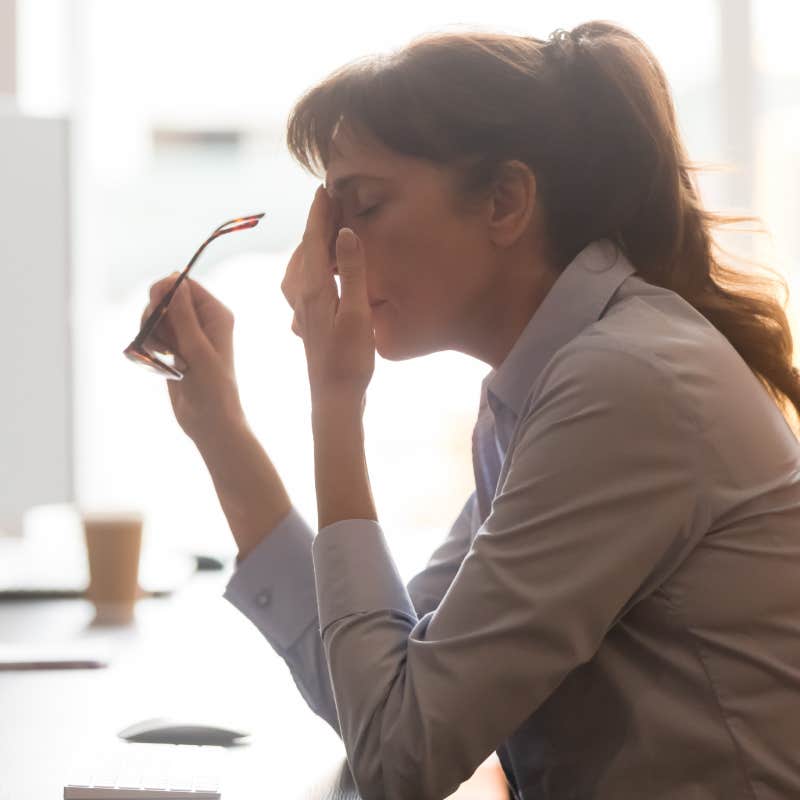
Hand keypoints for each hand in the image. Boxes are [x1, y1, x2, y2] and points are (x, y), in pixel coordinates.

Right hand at [140, 274, 244, 442]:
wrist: (210, 422)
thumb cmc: (213, 388)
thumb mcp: (198, 349)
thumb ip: (184, 316)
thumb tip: (175, 281)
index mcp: (216, 315)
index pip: (185, 285)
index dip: (166, 290)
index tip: (155, 306)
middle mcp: (202, 321)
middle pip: (165, 298)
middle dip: (155, 314)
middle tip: (160, 339)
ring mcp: (186, 335)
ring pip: (156, 318)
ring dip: (151, 333)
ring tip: (162, 356)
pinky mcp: (174, 349)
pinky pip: (152, 335)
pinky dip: (149, 345)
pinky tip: (158, 362)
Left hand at [281, 185, 374, 408]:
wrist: (333, 397)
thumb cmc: (349, 360)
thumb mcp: (356, 314)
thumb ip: (352, 272)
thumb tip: (345, 232)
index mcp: (313, 288)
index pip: (314, 239)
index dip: (320, 212)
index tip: (324, 187)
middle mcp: (302, 294)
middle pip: (306, 248)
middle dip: (316, 222)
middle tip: (330, 200)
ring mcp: (302, 307)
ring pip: (301, 264)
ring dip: (313, 243)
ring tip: (327, 227)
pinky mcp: (307, 319)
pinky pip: (303, 279)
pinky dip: (312, 263)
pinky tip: (321, 269)